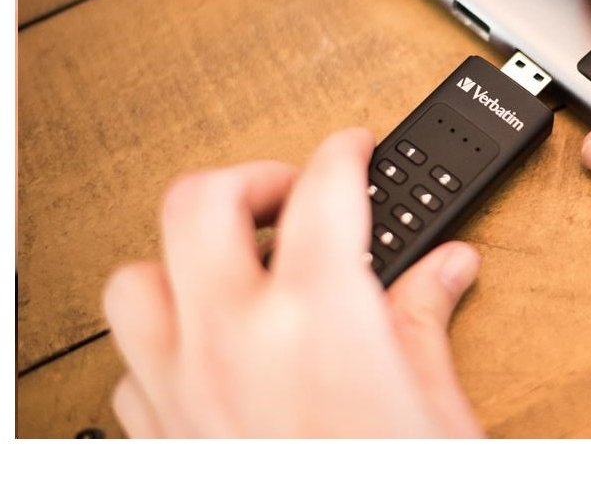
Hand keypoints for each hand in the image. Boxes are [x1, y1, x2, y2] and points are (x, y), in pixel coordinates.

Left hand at [103, 128, 482, 436]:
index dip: (341, 151)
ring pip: (134, 279)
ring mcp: (183, 389)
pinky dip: (164, 343)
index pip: (324, 186)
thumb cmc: (396, 486)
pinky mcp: (160, 441)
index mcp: (318, 317)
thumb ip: (427, 320)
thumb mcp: (439, 407)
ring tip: (235, 265)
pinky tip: (209, 354)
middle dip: (247, 180)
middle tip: (289, 195)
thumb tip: (446, 271)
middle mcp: (234, 340)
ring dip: (181, 259)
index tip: (351, 148)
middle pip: (199, 202)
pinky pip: (129, 367)